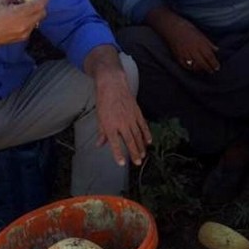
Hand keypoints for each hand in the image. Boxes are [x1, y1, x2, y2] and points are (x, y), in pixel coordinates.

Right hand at [0, 0, 48, 51]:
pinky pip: (32, 26)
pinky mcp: (23, 38)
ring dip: (34, 12)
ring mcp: (26, 32)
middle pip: (42, 12)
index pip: (39, 4)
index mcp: (20, 13)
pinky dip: (29, 19)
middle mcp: (26, 24)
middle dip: (40, 4)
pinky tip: (18, 17)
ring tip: (21, 8)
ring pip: (37, 20)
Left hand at [86, 47, 151, 166]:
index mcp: (110, 125)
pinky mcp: (137, 113)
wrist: (113, 85)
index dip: (118, 154)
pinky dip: (147, 134)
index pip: (114, 143)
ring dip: (141, 146)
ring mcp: (131, 118)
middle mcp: (121, 123)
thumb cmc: (104, 101)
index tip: (121, 163)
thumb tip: (100, 145)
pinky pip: (143, 126)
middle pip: (129, 141)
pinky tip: (149, 142)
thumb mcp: (100, 117)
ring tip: (143, 156)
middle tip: (137, 163)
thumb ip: (102, 133)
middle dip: (134, 153)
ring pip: (138, 135)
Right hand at [166, 16, 219, 73]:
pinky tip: (193, 68)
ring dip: (200, 69)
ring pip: (194, 66)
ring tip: (203, 70)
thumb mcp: (200, 33)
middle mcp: (193, 50)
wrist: (170, 27)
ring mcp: (184, 54)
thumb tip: (216, 49)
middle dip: (208, 68)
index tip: (217, 67)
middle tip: (212, 71)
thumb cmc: (186, 27)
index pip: (209, 56)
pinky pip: (185, 65)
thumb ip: (208, 43)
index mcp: (199, 43)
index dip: (214, 63)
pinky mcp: (177, 56)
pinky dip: (190, 68)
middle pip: (202, 63)